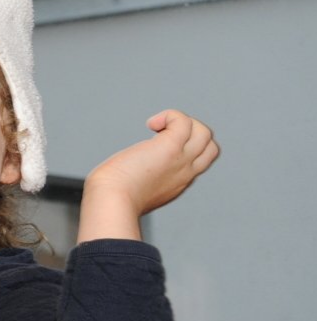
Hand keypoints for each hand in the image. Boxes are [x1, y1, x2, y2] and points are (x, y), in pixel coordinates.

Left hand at [87, 110, 219, 216]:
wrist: (112, 204)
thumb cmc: (111, 200)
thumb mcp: (134, 191)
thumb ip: (140, 182)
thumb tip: (126, 171)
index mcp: (177, 183)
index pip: (199, 162)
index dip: (187, 148)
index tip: (159, 148)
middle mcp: (184, 172)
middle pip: (210, 146)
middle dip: (192, 133)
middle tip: (162, 134)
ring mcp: (180, 160)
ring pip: (204, 132)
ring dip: (182, 122)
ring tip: (156, 127)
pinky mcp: (170, 148)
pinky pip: (183, 121)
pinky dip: (170, 115)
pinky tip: (151, 123)